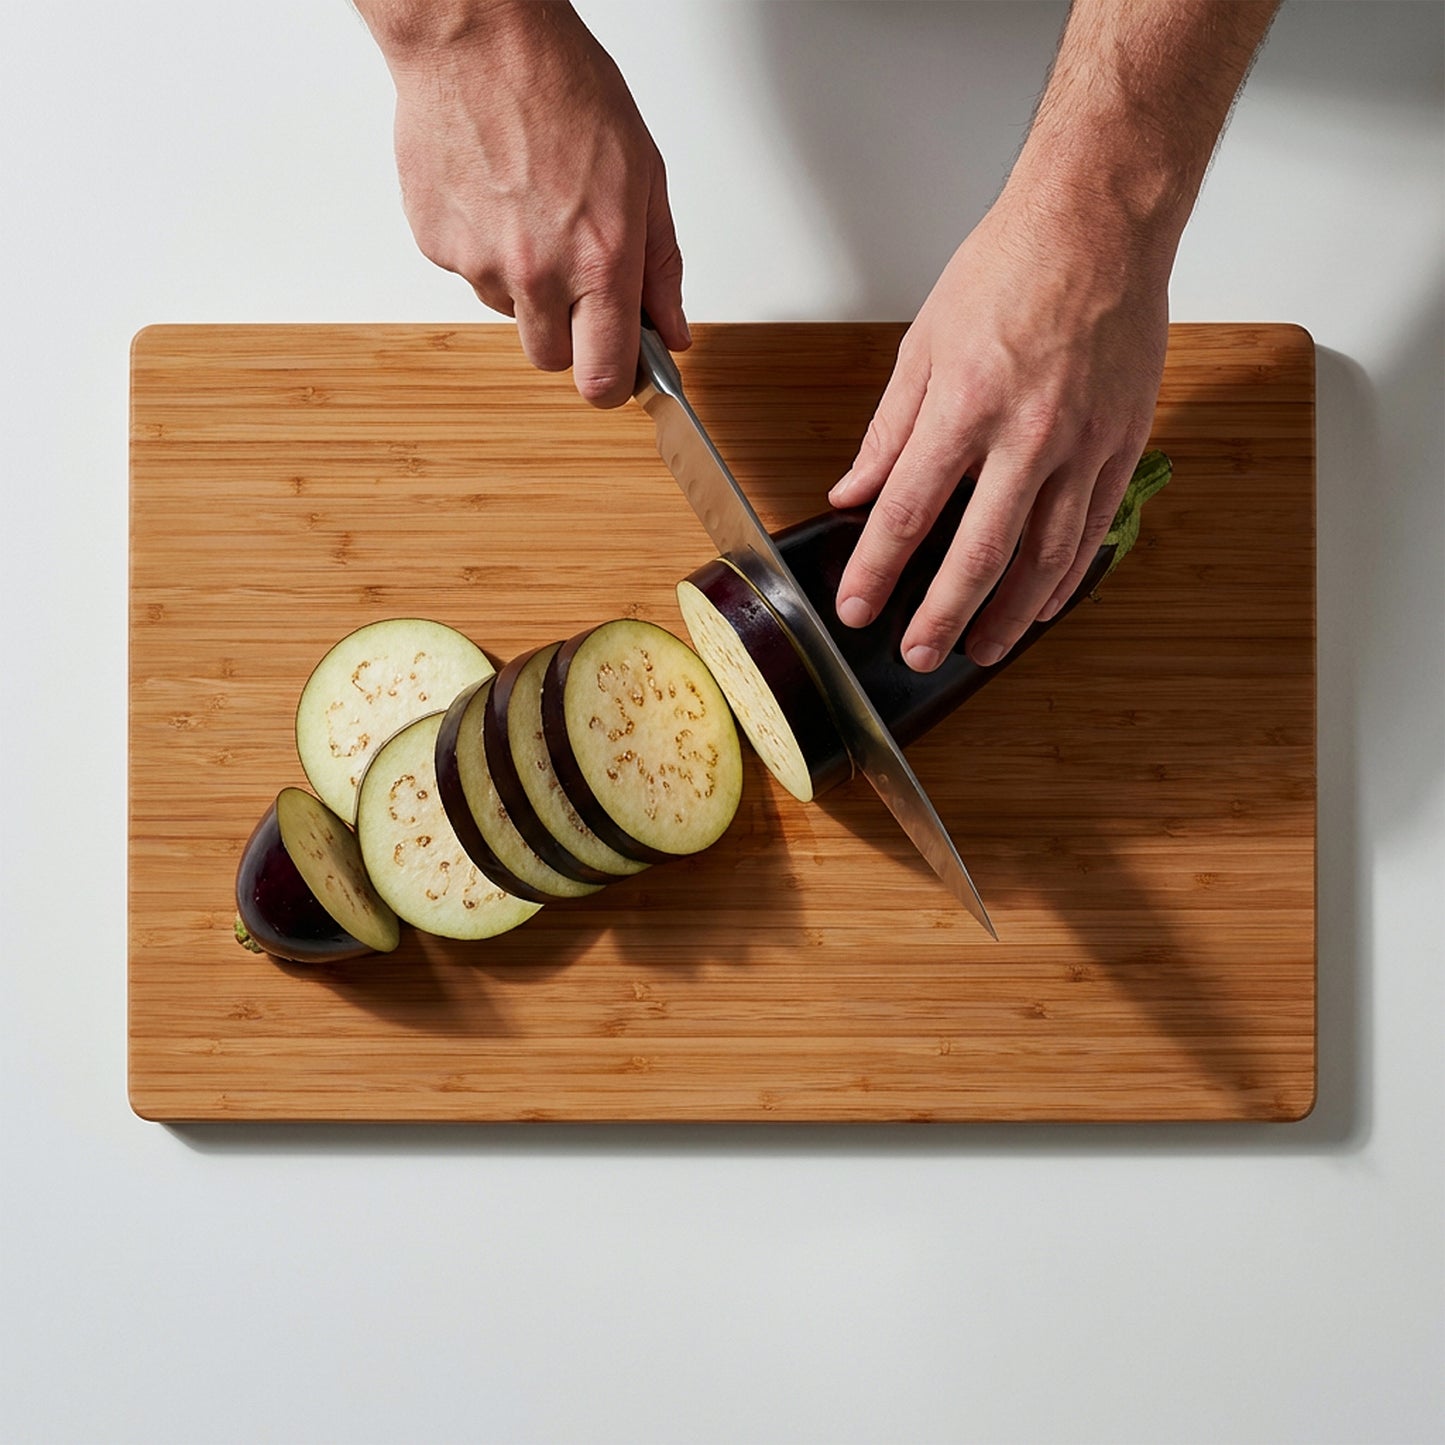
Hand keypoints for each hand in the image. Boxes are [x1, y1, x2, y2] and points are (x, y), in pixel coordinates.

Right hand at [370, 1, 688, 405]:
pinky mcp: (438, 246)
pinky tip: (498, 196)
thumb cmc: (562, 88)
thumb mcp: (644, 176)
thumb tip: (672, 329)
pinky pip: (471, 275)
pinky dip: (486, 249)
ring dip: (526, 286)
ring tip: (533, 212)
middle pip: (552, 360)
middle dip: (570, 334)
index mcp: (599, 261)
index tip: (619, 367)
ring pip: (510, 314)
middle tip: (577, 275)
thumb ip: (660, 267)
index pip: (604, 379)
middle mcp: (537, 273)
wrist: (476, 38)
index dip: (614, 382)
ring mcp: (480, 264)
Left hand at [828, 188, 1168, 671]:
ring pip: (1045, 554)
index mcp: (965, 404)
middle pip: (980, 551)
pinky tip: (1041, 607)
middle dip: (942, 615)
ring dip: (1008, 614)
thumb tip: (853, 493)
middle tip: (917, 655)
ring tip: (980, 651)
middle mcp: (1028, 432)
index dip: (877, 569)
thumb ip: (888, 432)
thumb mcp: (924, 345)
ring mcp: (1084, 442)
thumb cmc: (1008, 269)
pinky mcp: (1124, 441)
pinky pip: (1093, 527)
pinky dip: (1065, 577)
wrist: (1100, 221)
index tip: (856, 608)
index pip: (908, 510)